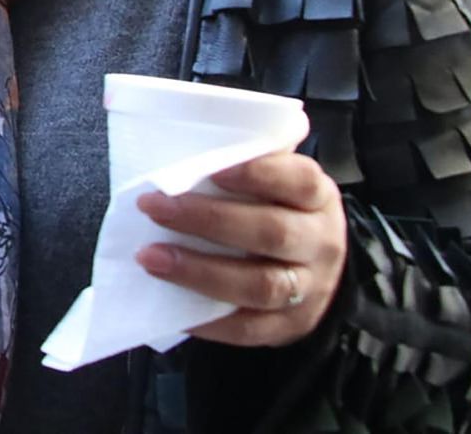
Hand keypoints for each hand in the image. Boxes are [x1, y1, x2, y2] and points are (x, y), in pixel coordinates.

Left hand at [135, 151, 346, 346]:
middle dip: (207, 220)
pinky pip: (250, 328)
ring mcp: (310, 289)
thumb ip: (240, 161)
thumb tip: (173, 141)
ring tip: (150, 257)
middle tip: (153, 207)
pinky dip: (209, 321)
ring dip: (200, 272)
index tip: (212, 171)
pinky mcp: (291, 326)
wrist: (318, 270)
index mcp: (316, 197)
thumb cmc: (277, 209)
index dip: (258, 174)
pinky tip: (172, 306)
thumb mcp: (276, 180)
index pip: (299, 181)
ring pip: (261, 285)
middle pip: (271, 232)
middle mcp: (320, 242)